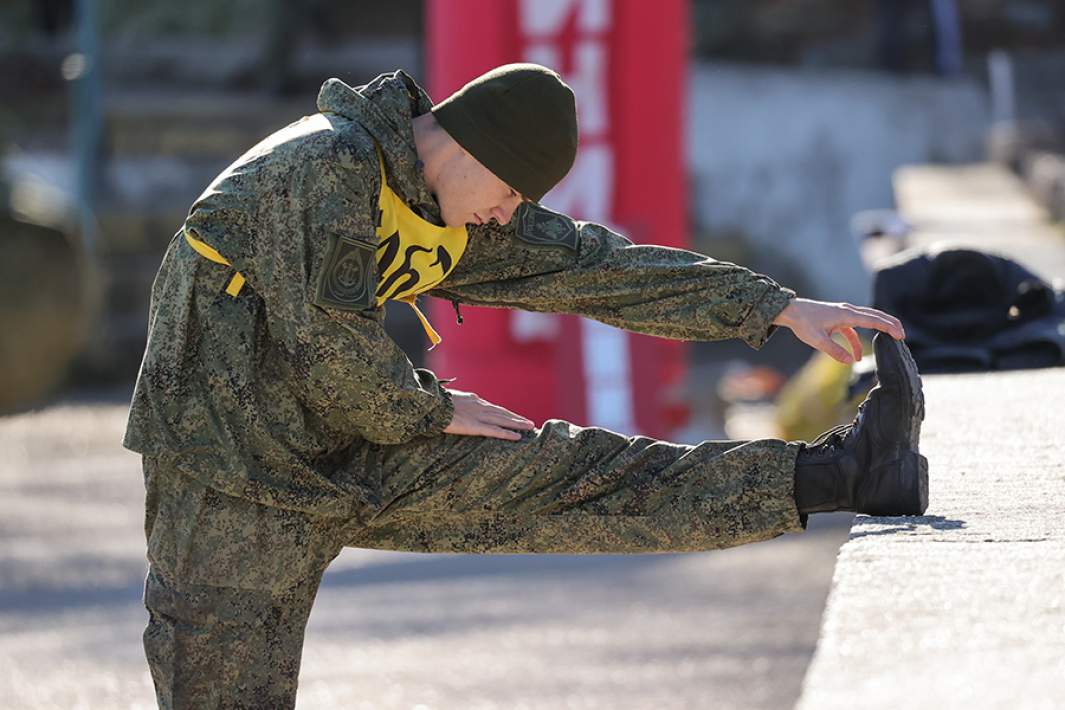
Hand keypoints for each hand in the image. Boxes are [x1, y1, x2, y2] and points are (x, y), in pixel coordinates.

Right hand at [443, 389, 535, 440]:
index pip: (492, 407)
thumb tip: (454, 406)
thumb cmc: (434, 402)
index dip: (504, 412)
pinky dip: (507, 433)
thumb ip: (455, 404)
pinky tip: (518, 437)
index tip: (513, 416)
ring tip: (530, 427)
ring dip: (517, 424)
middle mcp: (479, 406)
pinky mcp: (475, 426)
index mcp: (472, 400)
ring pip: (503, 420)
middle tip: (528, 422)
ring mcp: (478, 416)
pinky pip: (495, 431)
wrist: (430, 403)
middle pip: (502, 413)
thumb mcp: (447, 400)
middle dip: (515, 417)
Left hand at [772, 298, 905, 363]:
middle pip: (875, 316)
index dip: (888, 327)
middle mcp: (848, 311)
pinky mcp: (838, 318)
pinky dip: (857, 341)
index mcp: (846, 315)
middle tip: (902, 336)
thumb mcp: (817, 340)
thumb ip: (834, 351)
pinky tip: (856, 357)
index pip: (873, 320)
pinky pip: (853, 329)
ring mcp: (843, 313)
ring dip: (877, 330)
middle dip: (889, 325)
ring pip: (866, 320)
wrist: (791, 311)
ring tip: (888, 341)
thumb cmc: (803, 323)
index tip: (900, 335)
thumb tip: (850, 362)